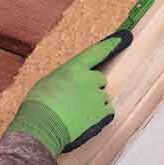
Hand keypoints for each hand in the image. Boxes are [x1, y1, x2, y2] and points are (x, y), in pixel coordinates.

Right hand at [8, 31, 131, 155]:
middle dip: (92, 86)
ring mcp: (98, 96)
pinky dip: (99, 115)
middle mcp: (89, 79)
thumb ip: (66, 78)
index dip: (112, 44)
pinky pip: (107, 110)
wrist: (42, 127)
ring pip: (102, 96)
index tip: (125, 37)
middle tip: (76, 98)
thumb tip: (72, 82)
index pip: (97, 52)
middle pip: (100, 78)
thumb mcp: (48, 82)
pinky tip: (84, 120)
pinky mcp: (102, 113)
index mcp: (74, 68)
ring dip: (93, 102)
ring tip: (75, 113)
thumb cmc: (39, 105)